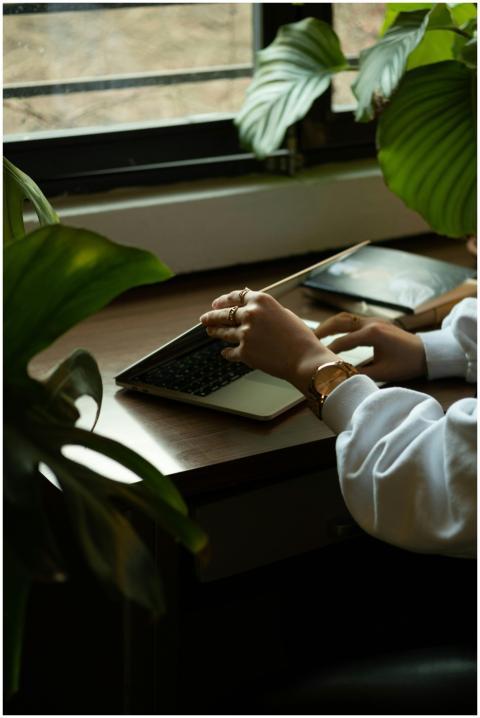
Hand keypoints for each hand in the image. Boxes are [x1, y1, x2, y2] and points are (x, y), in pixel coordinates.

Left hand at [199, 289, 336, 393]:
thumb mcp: (283, 313)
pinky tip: (225, 353)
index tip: (216, 304)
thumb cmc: (300, 337)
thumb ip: (264, 306)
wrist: (305, 359)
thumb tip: (248, 294)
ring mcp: (245, 333)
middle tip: (205, 318)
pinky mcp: (244, 352)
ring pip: (223, 332)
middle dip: (212, 316)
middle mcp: (251, 314)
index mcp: (261, 300)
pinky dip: (228, 353)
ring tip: (210, 332)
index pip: (236, 296)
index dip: (223, 300)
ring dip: (215, 332)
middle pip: (223, 313)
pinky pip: (230, 352)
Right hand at [314, 312, 426, 381]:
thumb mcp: (383, 372)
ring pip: (345, 318)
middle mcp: (370, 323)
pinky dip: (340, 325)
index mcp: (372, 334)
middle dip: (323, 330)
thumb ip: (360, 374)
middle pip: (339, 321)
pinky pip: (352, 320)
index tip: (315, 359)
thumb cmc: (407, 364)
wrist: (427, 353)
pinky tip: (333, 333)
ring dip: (330, 325)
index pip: (343, 341)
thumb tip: (340, 379)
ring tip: (316, 335)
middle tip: (308, 338)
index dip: (328, 351)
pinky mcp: (375, 321)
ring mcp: (373, 320)